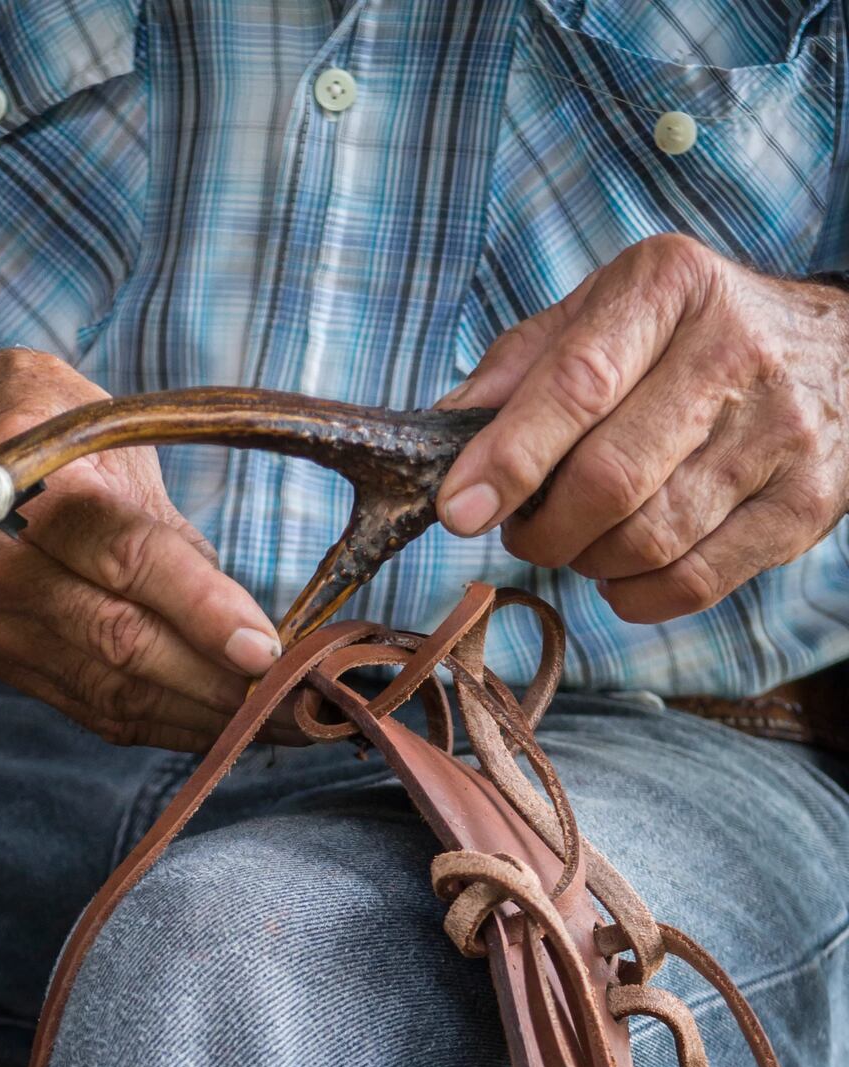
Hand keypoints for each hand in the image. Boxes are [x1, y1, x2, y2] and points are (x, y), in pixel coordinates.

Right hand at [0, 351, 282, 750]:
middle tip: (301, 703)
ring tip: (281, 723)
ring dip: (206, 718)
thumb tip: (253, 629)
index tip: (269, 649)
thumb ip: (177, 542)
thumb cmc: (57, 438)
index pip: (128, 559)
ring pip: (114, 691)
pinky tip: (223, 729)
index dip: (203, 610)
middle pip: (122, 642)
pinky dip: (168, 723)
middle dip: (221, 684)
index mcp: (34, 487)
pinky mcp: (2, 662)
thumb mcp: (121, 450)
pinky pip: (97, 710)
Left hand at [434, 235, 848, 623]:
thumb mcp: (609, 312)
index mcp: (669, 287)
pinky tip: (623, 572)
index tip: (459, 510)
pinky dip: (636, 596)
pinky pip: (694, 581)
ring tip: (580, 541)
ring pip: (649, 540)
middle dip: (544, 529)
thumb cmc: (691, 336)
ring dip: (588, 561)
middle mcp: (734, 351)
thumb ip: (523, 365)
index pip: (578, 383)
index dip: (509, 458)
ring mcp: (779, 432)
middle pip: (610, 480)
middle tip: (524, 530)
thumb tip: (442, 431)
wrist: (840, 353)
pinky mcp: (805, 503)